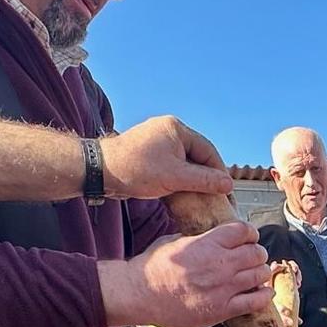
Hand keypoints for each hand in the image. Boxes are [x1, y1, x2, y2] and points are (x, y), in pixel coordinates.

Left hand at [99, 116, 233, 200]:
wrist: (99, 171)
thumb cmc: (135, 170)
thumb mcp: (176, 177)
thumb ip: (204, 180)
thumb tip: (227, 184)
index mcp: (177, 129)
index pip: (208, 150)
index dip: (219, 172)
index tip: (226, 190)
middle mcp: (167, 131)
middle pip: (196, 155)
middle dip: (205, 176)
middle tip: (215, 195)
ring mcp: (156, 142)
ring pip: (183, 162)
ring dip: (191, 179)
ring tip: (199, 197)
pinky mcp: (147, 154)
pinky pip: (170, 165)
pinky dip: (178, 178)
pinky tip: (181, 193)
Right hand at [100, 222, 271, 326]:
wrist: (140, 294)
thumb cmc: (151, 268)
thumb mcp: (174, 240)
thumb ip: (197, 238)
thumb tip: (207, 235)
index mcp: (208, 243)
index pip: (244, 231)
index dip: (249, 233)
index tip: (249, 238)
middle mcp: (220, 264)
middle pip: (256, 252)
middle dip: (257, 253)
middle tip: (254, 256)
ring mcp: (223, 287)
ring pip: (259, 275)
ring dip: (261, 272)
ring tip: (258, 274)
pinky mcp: (222, 309)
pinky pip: (254, 302)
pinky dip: (263, 296)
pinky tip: (264, 293)